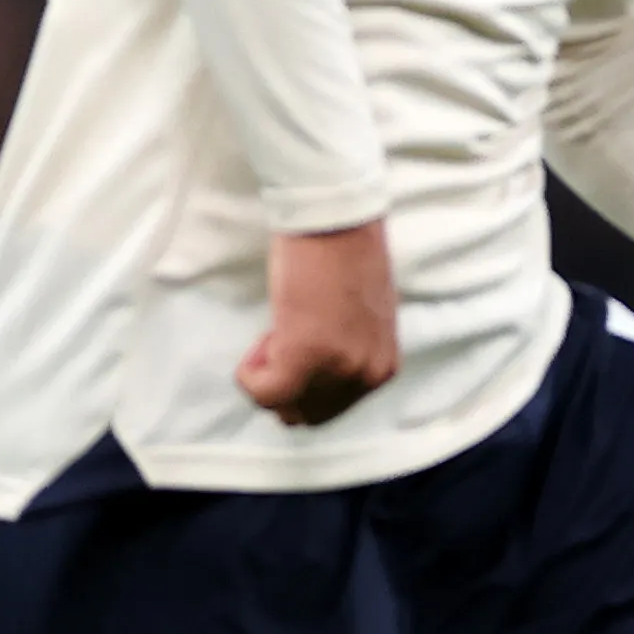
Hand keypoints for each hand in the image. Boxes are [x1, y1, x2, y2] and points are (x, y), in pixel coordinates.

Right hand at [238, 219, 400, 422]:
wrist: (335, 218)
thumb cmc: (343, 256)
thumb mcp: (361, 321)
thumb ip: (347, 353)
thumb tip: (314, 376)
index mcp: (383, 368)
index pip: (332, 409)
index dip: (304, 379)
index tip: (298, 338)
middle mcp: (367, 376)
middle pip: (308, 414)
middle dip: (284, 383)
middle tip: (282, 335)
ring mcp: (339, 369)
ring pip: (284, 406)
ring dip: (268, 374)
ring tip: (278, 328)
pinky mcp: (305, 356)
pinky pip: (264, 392)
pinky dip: (250, 374)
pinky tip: (264, 335)